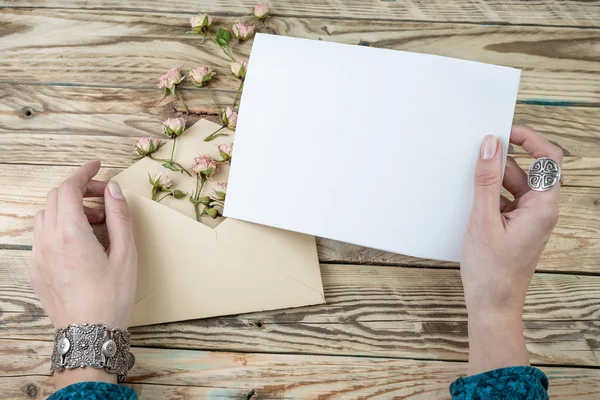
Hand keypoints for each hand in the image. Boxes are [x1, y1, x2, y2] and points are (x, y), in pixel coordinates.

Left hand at [31, 161, 136, 386]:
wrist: (89, 334)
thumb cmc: (111, 297)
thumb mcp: (126, 254)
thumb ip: (119, 217)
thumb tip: (114, 190)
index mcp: (70, 233)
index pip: (69, 188)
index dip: (84, 173)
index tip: (98, 165)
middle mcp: (48, 240)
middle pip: (56, 197)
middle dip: (79, 189)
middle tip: (104, 196)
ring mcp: (39, 255)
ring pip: (46, 215)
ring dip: (69, 208)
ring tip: (95, 222)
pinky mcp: (37, 269)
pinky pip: (42, 235)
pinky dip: (60, 226)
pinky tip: (81, 241)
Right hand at [461, 126, 561, 373]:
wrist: (491, 305)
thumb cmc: (491, 270)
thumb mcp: (482, 219)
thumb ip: (486, 180)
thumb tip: (490, 145)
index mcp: (542, 207)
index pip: (549, 159)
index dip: (529, 140)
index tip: (504, 131)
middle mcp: (541, 211)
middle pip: (528, 171)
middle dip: (503, 161)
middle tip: (476, 154)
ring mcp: (529, 220)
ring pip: (514, 186)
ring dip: (493, 179)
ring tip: (468, 181)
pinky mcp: (516, 227)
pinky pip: (506, 201)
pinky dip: (489, 196)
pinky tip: (470, 199)